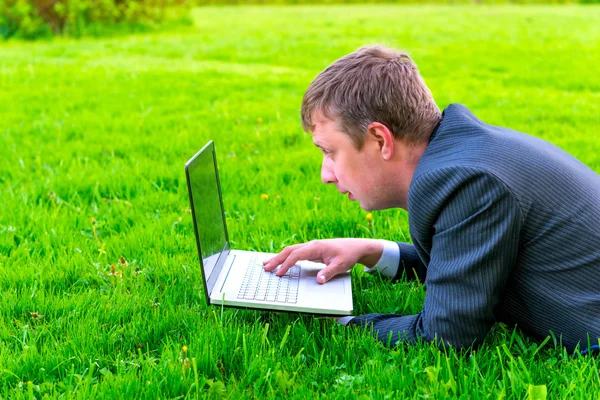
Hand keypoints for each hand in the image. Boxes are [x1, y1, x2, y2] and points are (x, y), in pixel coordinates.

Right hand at [263, 238, 382, 283]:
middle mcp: (311, 245)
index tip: (279, 273)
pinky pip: (296, 254)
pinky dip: (286, 258)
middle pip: (289, 250)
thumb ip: (329, 272)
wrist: (356, 247)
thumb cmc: (348, 255)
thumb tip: (318, 280)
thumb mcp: (341, 265)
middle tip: (265, 268)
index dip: (286, 264)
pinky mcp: (312, 251)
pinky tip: (280, 263)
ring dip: (279, 258)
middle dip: (277, 259)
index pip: (296, 255)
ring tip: (267, 265)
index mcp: (316, 247)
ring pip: (291, 251)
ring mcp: (311, 247)